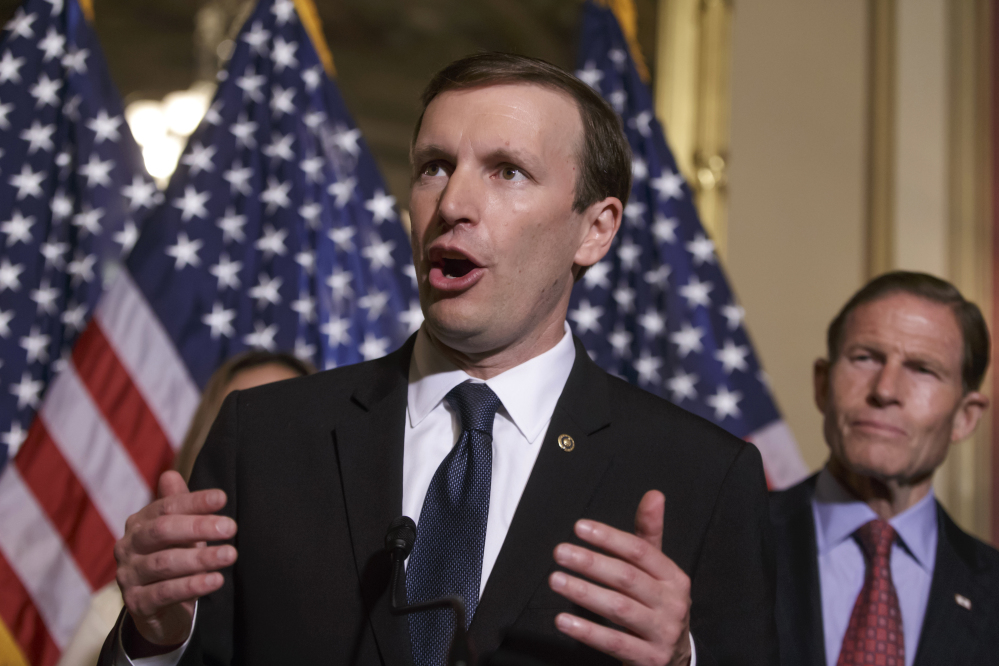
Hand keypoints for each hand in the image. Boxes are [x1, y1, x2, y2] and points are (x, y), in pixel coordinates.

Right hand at [114, 471, 237, 647]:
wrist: (160, 611)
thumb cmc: (174, 559)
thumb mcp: (180, 532)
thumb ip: (178, 505)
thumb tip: (170, 474)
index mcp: (139, 523)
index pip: (167, 507)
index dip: (194, 501)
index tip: (223, 498)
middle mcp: (128, 547)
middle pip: (162, 530)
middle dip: (198, 527)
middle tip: (231, 527)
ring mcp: (128, 576)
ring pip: (164, 563)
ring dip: (201, 558)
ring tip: (230, 555)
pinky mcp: (136, 604)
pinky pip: (164, 593)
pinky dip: (192, 586)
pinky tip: (216, 580)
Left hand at [548, 490, 690, 665]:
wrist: (675, 658)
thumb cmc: (658, 604)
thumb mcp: (658, 571)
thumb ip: (649, 535)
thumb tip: (653, 495)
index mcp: (674, 578)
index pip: (641, 551)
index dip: (610, 538)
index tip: (579, 527)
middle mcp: (672, 604)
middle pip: (628, 578)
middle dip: (591, 563)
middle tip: (560, 551)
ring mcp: (662, 633)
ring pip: (619, 609)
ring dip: (584, 593)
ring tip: (556, 579)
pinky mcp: (649, 659)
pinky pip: (614, 642)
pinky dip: (587, 631)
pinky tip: (563, 619)